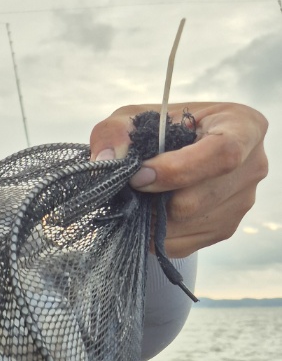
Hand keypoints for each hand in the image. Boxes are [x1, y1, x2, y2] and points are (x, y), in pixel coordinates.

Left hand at [89, 102, 267, 257]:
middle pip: (198, 198)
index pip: (222, 154)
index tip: (139, 176)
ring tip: (140, 197)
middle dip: (154, 199)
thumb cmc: (160, 128)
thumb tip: (108, 160)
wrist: (175, 152)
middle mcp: (252, 166)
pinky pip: (183, 243)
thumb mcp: (134, 117)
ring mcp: (242, 202)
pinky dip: (156, 233)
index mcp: (243, 126)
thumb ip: (115, 132)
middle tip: (130, 190)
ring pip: (188, 225)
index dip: (177, 170)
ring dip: (152, 217)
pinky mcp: (225, 228)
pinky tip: (149, 212)